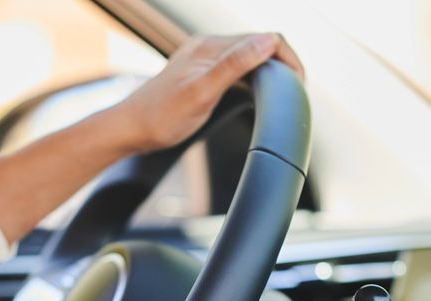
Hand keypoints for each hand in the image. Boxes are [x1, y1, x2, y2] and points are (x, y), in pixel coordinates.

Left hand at [113, 33, 304, 152]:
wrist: (131, 130)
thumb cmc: (161, 117)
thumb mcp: (202, 92)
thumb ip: (235, 65)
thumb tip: (268, 42)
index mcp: (210, 47)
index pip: (264, 39)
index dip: (288, 59)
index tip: (299, 85)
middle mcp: (208, 47)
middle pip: (259, 45)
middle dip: (283, 64)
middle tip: (297, 92)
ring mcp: (204, 59)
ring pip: (249, 56)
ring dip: (269, 70)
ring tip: (283, 93)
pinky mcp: (201, 73)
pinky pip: (236, 67)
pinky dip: (253, 77)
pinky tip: (256, 94)